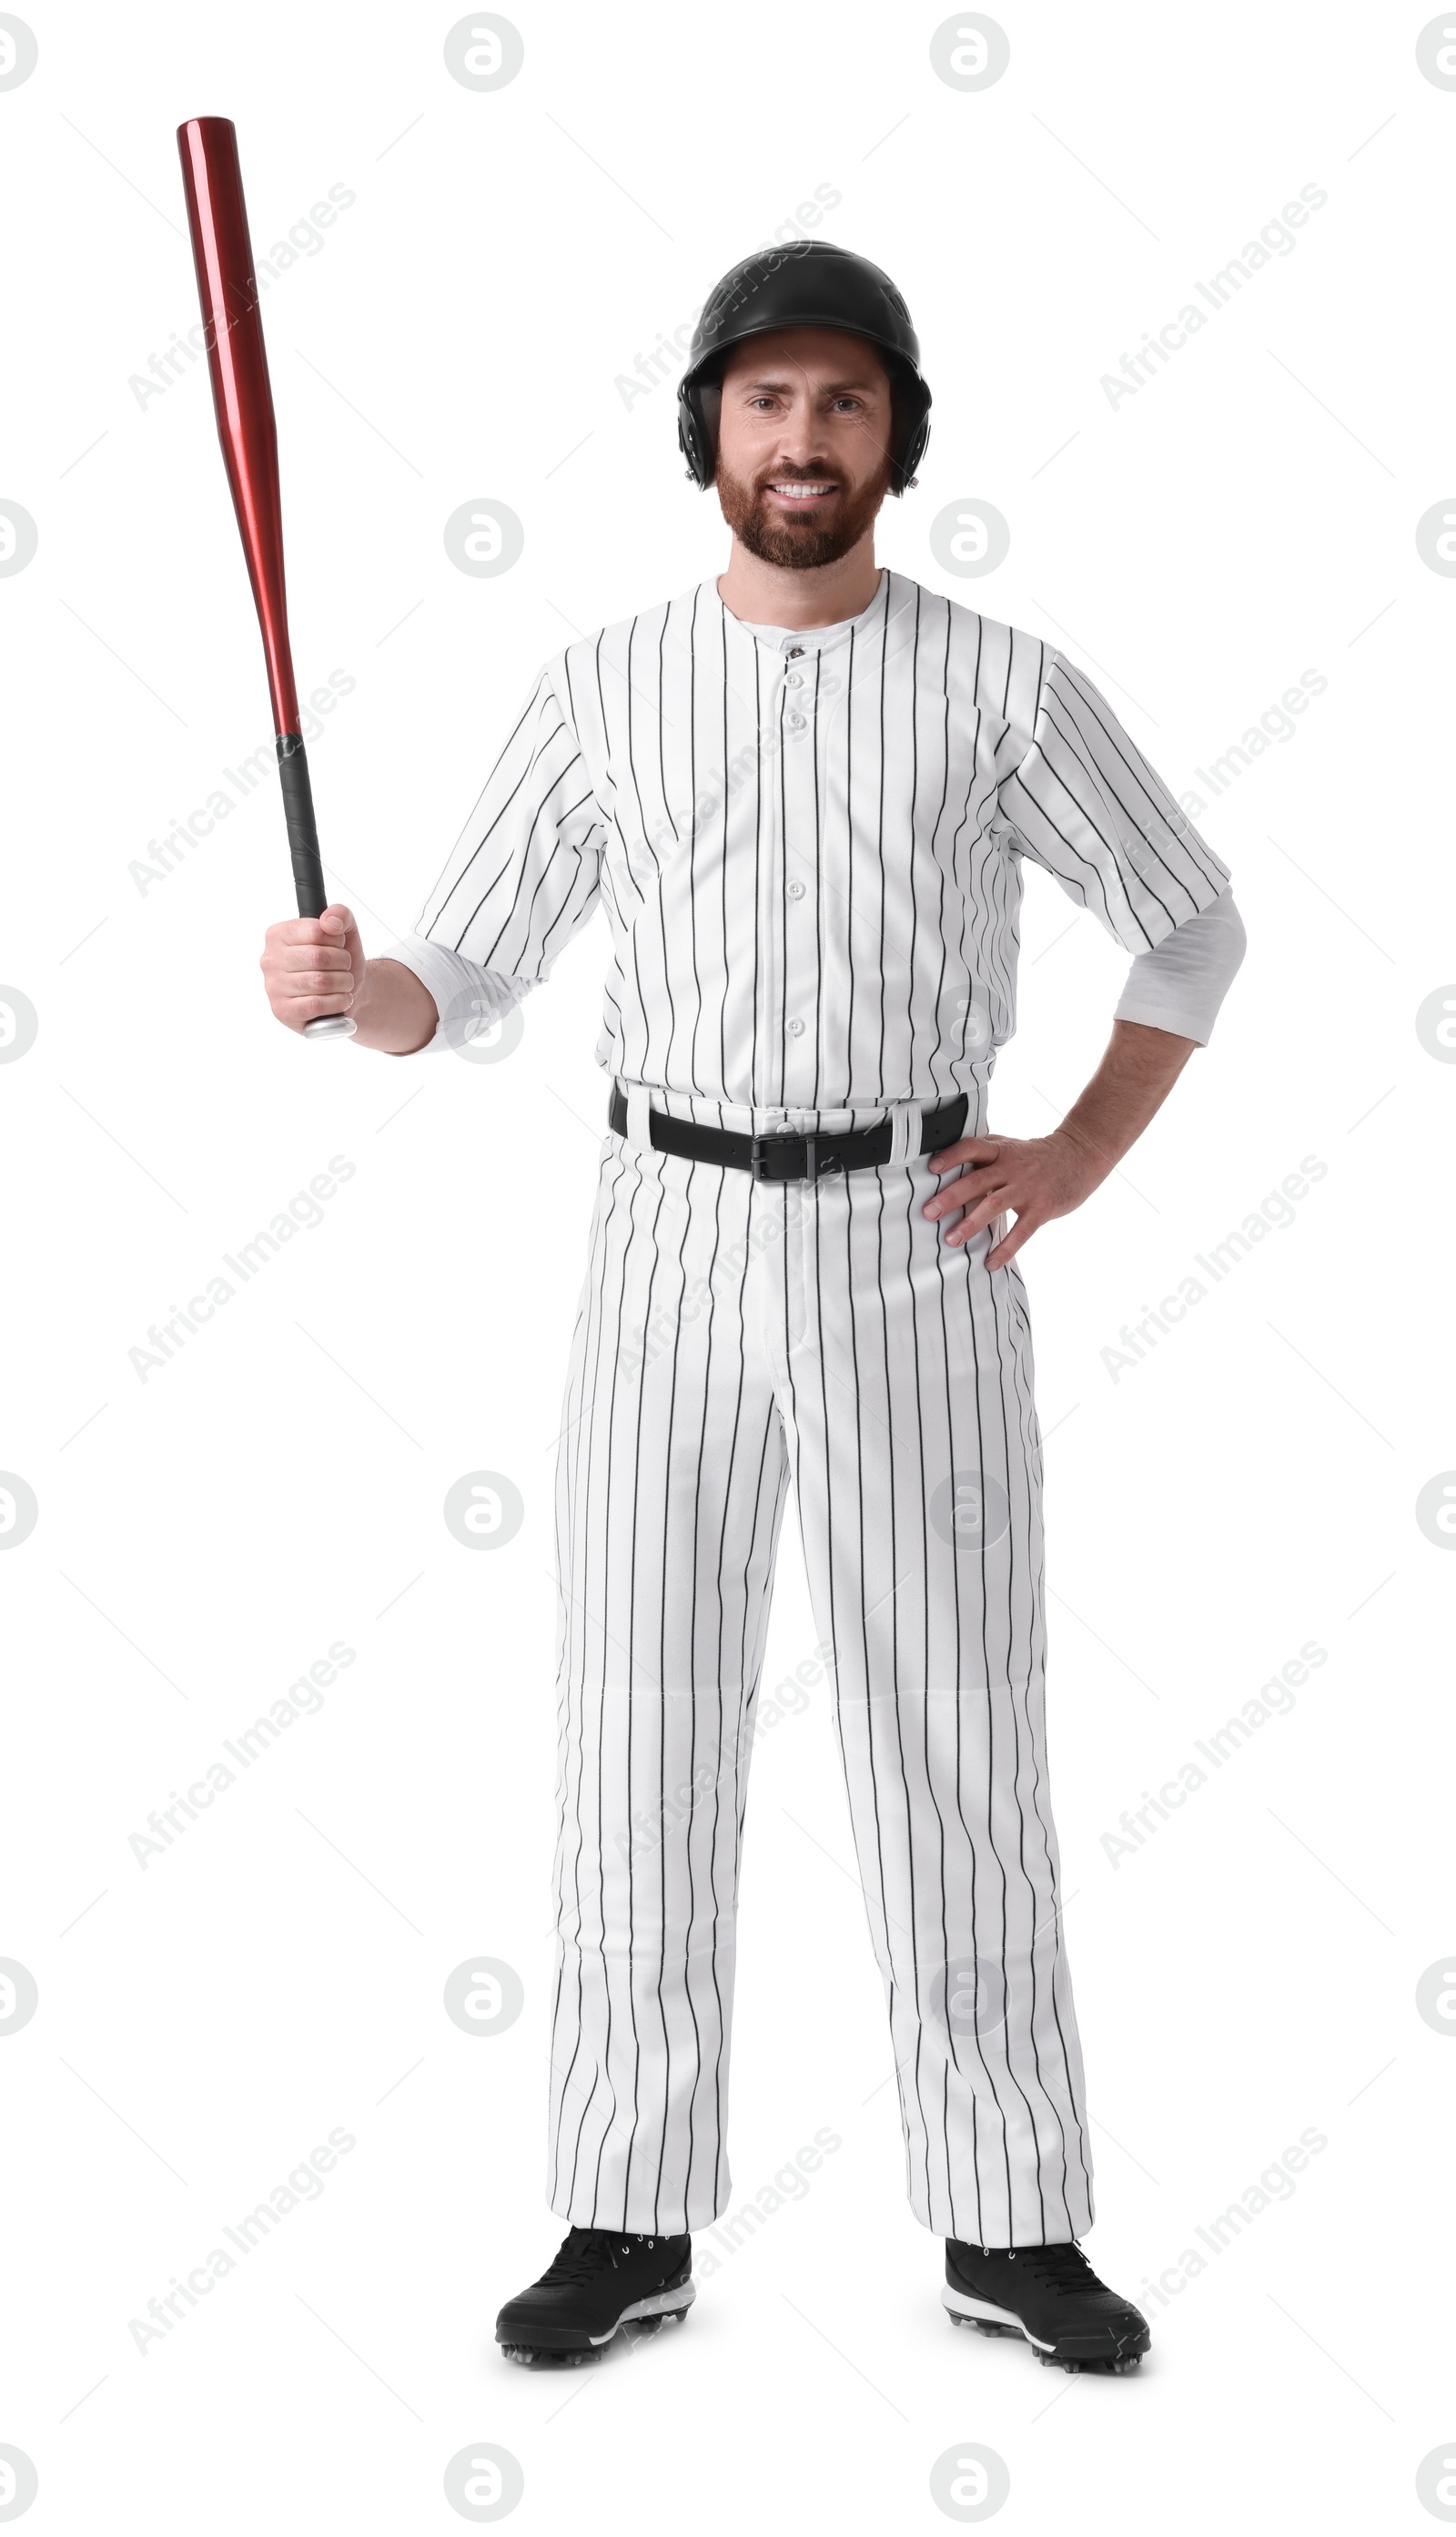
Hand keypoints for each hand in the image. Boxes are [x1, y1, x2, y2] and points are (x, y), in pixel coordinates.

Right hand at [260, 904, 363, 1032]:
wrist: (346, 993)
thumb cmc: (338, 962)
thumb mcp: (345, 932)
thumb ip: (341, 915)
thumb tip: (330, 920)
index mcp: (278, 934)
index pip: (315, 931)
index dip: (337, 940)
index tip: (338, 945)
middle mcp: (270, 959)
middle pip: (318, 957)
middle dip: (343, 963)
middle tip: (344, 967)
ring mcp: (273, 987)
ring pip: (319, 982)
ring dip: (343, 984)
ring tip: (344, 984)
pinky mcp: (282, 1011)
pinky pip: (316, 1005)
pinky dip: (337, 1002)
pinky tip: (340, 999)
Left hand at [922, 1125, 1106, 1268]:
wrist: (1080, 1156)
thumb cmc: (1037, 1156)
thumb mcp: (1010, 1146)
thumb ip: (984, 1154)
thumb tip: (946, 1161)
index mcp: (1001, 1151)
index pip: (972, 1147)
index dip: (952, 1156)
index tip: (931, 1168)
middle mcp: (1012, 1167)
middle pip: (977, 1180)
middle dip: (951, 1197)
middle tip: (928, 1213)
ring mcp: (1027, 1188)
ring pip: (994, 1205)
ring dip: (970, 1224)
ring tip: (951, 1240)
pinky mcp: (1042, 1208)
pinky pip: (1021, 1232)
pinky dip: (1005, 1249)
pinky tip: (990, 1264)